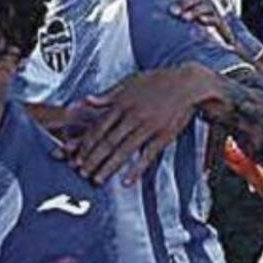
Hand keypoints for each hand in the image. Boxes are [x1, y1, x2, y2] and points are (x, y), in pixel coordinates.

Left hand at [56, 66, 206, 185]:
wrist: (187, 83)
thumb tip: (86, 100)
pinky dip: (136, 169)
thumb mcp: (129, 82)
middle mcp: (132, 115)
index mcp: (122, 103)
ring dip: (108, 167)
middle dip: (92, 159)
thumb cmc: (158, 81)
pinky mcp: (163, 136)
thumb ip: (107, 95)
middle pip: (107, 141)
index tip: (75, 156)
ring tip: (97, 180)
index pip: (98, 127)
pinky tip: (126, 181)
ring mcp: (148, 126)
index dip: (85, 143)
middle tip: (81, 172)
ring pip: (124, 150)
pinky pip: (147, 156)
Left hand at [159, 0, 236, 49]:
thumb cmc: (190, 35)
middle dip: (183, 2)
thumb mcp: (177, 23)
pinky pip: (215, 18)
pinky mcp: (219, 25)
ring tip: (184, 18)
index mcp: (189, 1)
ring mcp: (210, 14)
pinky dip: (209, 18)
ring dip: (194, 10)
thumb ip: (167, 16)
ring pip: (203, 6)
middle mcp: (200, 5)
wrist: (213, 49)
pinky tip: (202, 20)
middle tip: (172, 11)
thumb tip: (144, 10)